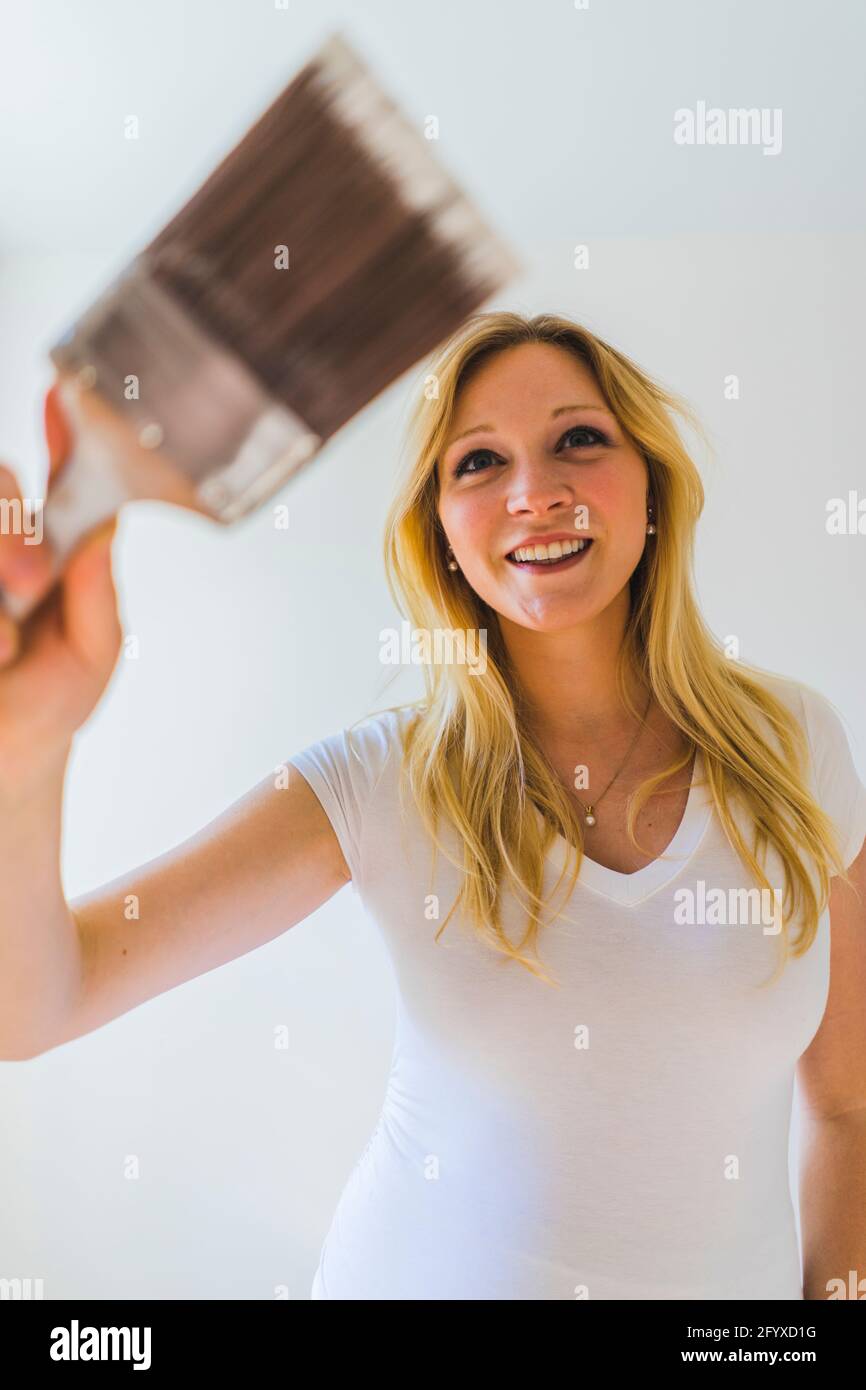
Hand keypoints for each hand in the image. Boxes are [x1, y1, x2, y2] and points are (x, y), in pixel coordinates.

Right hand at [0, 383, 122, 783]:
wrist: (0, 765)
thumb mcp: (90, 657)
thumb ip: (99, 597)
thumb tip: (107, 529)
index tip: (62, 403)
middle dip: (9, 526)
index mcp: (45, 545)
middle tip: (31, 585)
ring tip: (3, 647)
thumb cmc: (42, 705)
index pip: (56, 473)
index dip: (63, 430)